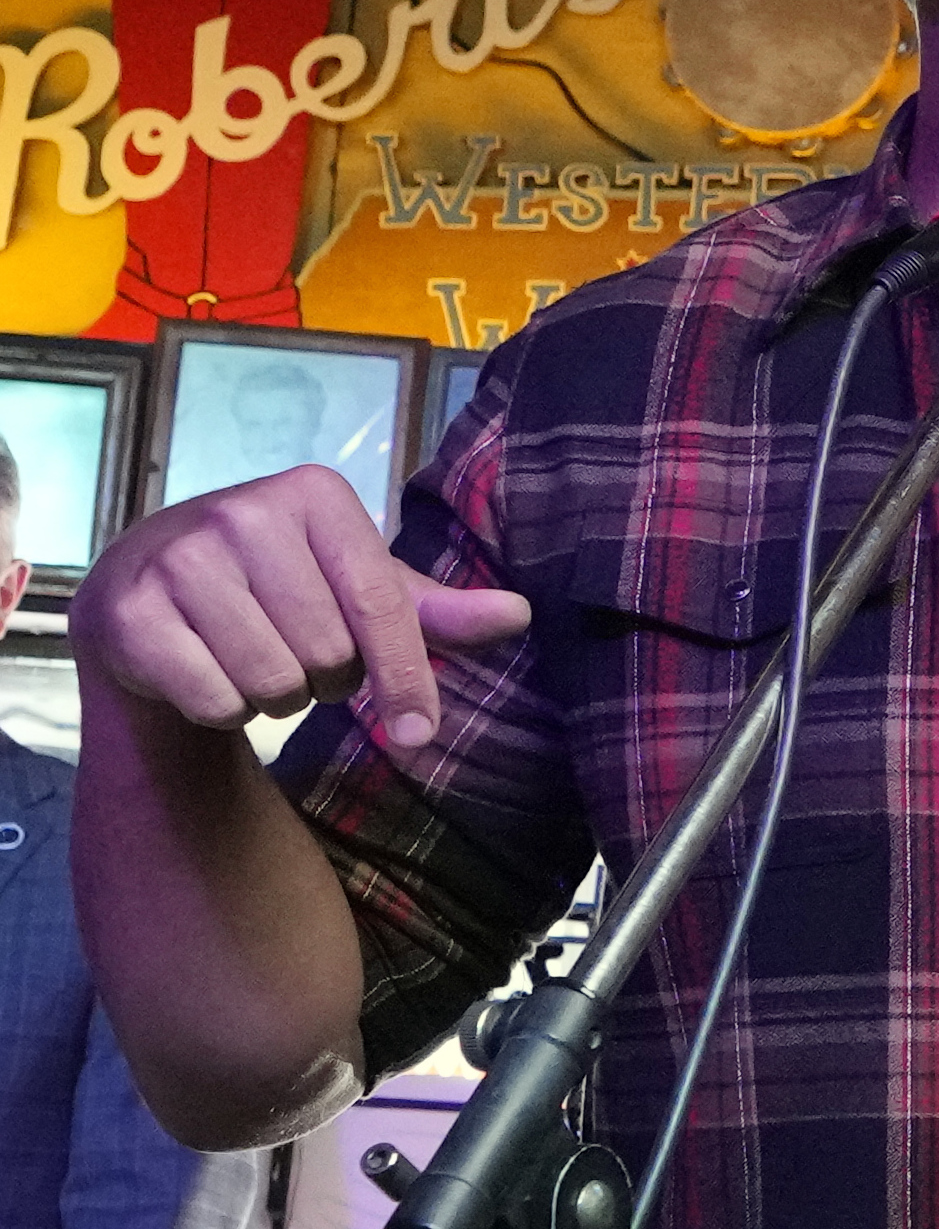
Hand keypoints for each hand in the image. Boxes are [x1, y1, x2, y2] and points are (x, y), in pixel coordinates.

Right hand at [71, 468, 526, 753]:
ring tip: (251, 658)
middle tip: (294, 650)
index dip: (406, 679)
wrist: (145, 585)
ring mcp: (179, 559)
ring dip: (274, 697)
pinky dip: (221, 708)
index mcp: (314, 495)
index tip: (421, 733)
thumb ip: (433, 607)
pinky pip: (214, 701)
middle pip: (329, 654)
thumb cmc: (276, 584)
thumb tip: (519, 615)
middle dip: (324, 677)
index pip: (382, 605)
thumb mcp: (357, 584)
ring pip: (273, 683)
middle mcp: (242, 513)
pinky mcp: (130, 613)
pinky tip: (203, 670)